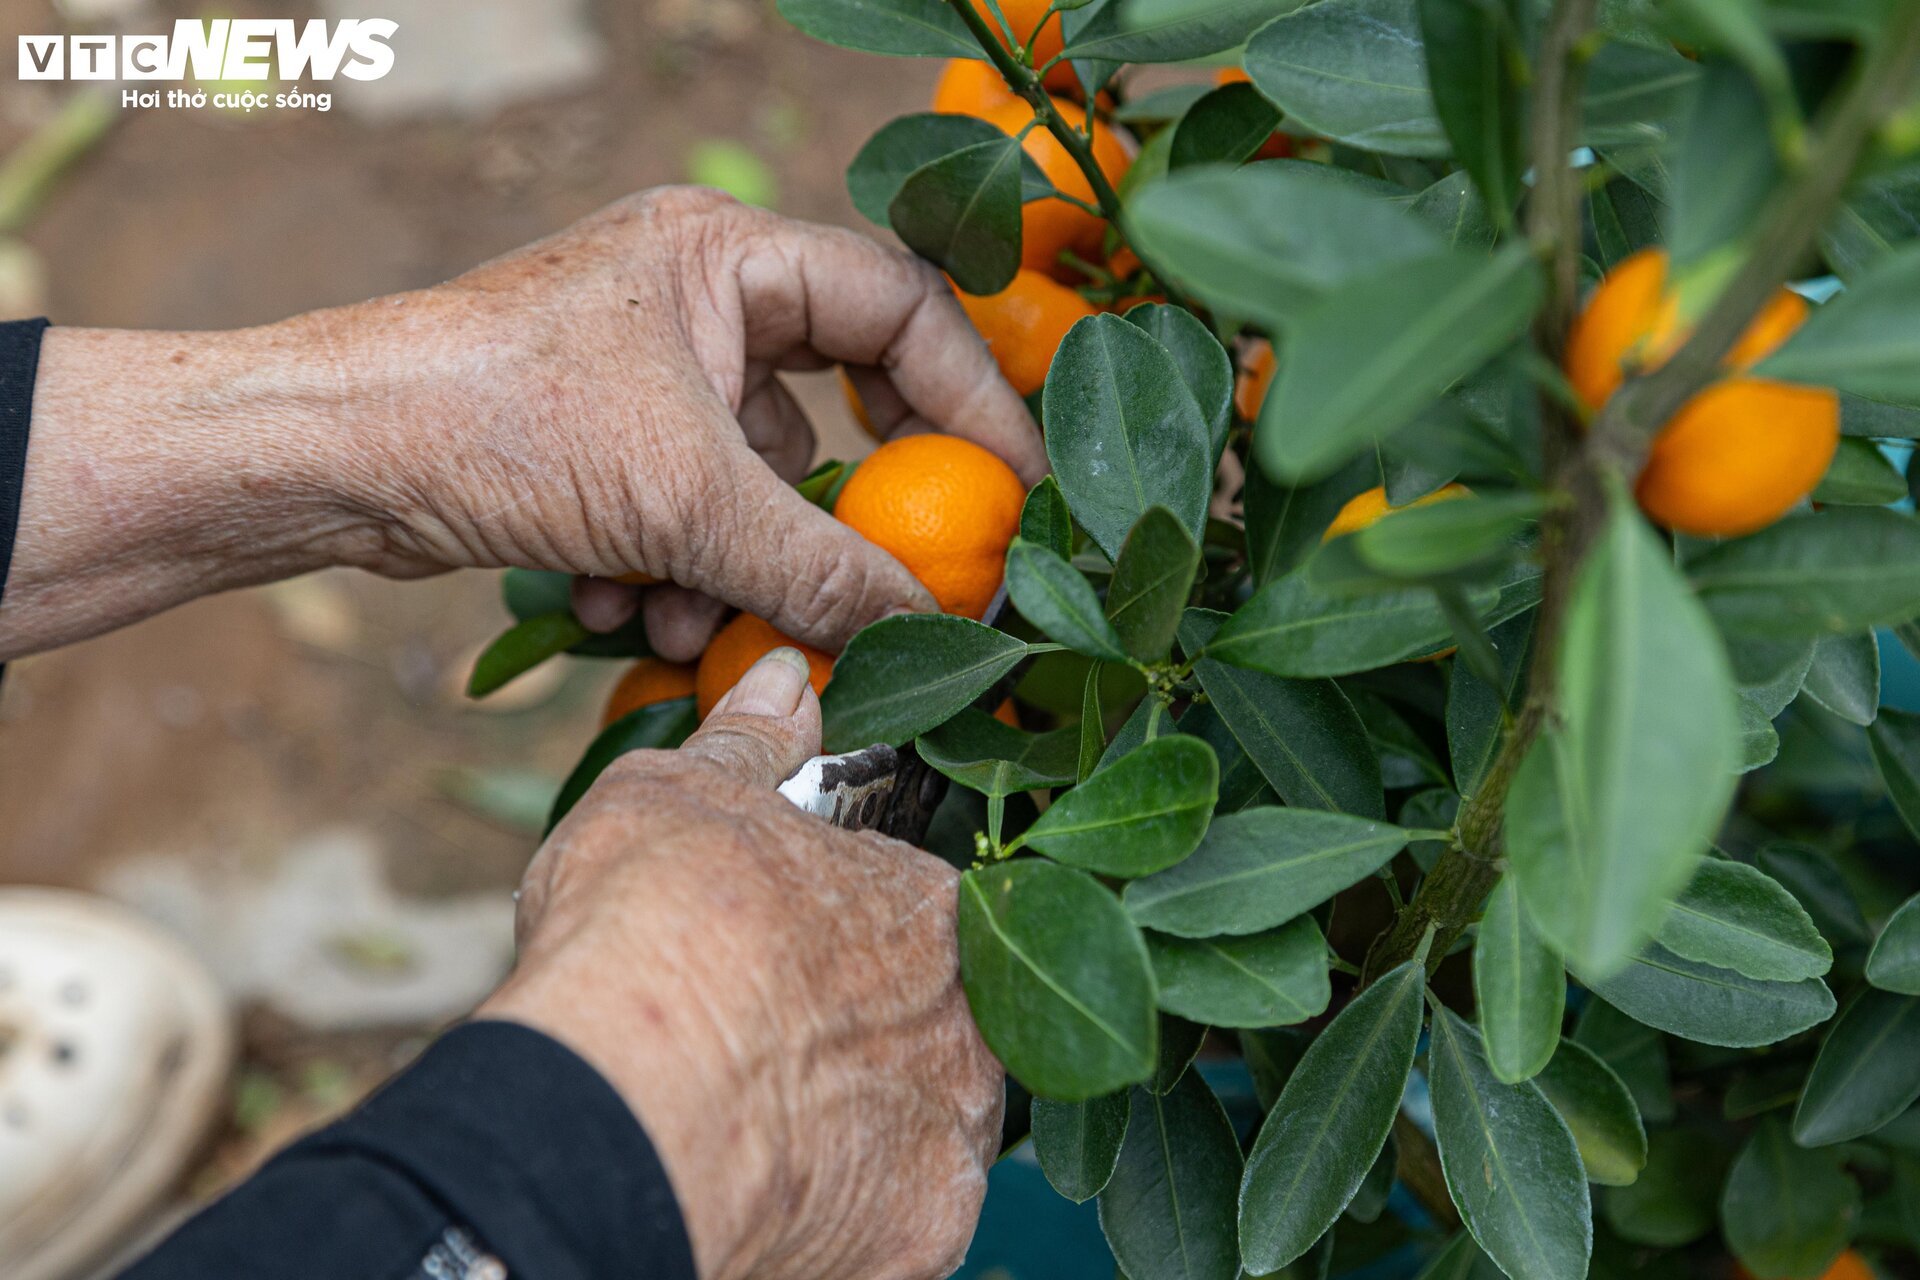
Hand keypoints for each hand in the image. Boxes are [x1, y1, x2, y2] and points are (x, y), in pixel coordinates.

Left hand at [1, 187, 1042, 660]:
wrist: (327, 460)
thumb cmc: (495, 423)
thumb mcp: (684, 501)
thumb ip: (824, 566)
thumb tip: (933, 627)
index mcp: (728, 254)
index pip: (900, 306)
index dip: (973, 398)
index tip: (1015, 492)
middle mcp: (695, 293)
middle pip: (833, 397)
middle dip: (837, 503)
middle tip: (888, 568)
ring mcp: (648, 362)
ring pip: (753, 473)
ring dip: (734, 563)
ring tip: (681, 614)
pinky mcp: (604, 431)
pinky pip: (688, 502)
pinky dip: (670, 565)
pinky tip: (613, 601)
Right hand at [479, 648, 1003, 1279]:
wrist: (619, 1109)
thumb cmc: (655, 930)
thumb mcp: (681, 795)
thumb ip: (750, 742)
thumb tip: (783, 677)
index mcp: (939, 913)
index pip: (930, 917)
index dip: (856, 932)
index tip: (798, 953)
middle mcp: (978, 1031)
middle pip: (943, 1027)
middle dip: (873, 1030)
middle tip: (776, 1038)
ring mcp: (955, 1147)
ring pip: (925, 1128)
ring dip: (864, 1120)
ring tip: (763, 1117)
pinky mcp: (919, 1244)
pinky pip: (892, 1221)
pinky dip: (843, 1210)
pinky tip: (772, 1187)